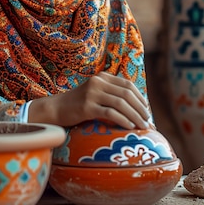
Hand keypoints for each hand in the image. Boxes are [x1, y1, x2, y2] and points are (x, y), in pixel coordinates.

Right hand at [28, 72, 151, 128]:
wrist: (56, 109)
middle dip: (140, 108)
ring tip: (142, 127)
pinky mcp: (87, 107)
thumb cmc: (78, 105)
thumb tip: (135, 107)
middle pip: (127, 94)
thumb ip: (111, 94)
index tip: (147, 110)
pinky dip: (123, 120)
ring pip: (121, 104)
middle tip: (148, 121)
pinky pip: (110, 113)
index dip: (140, 98)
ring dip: (135, 116)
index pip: (127, 85)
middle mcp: (98, 82)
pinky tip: (129, 127)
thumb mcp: (95, 94)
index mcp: (102, 77)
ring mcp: (92, 94)